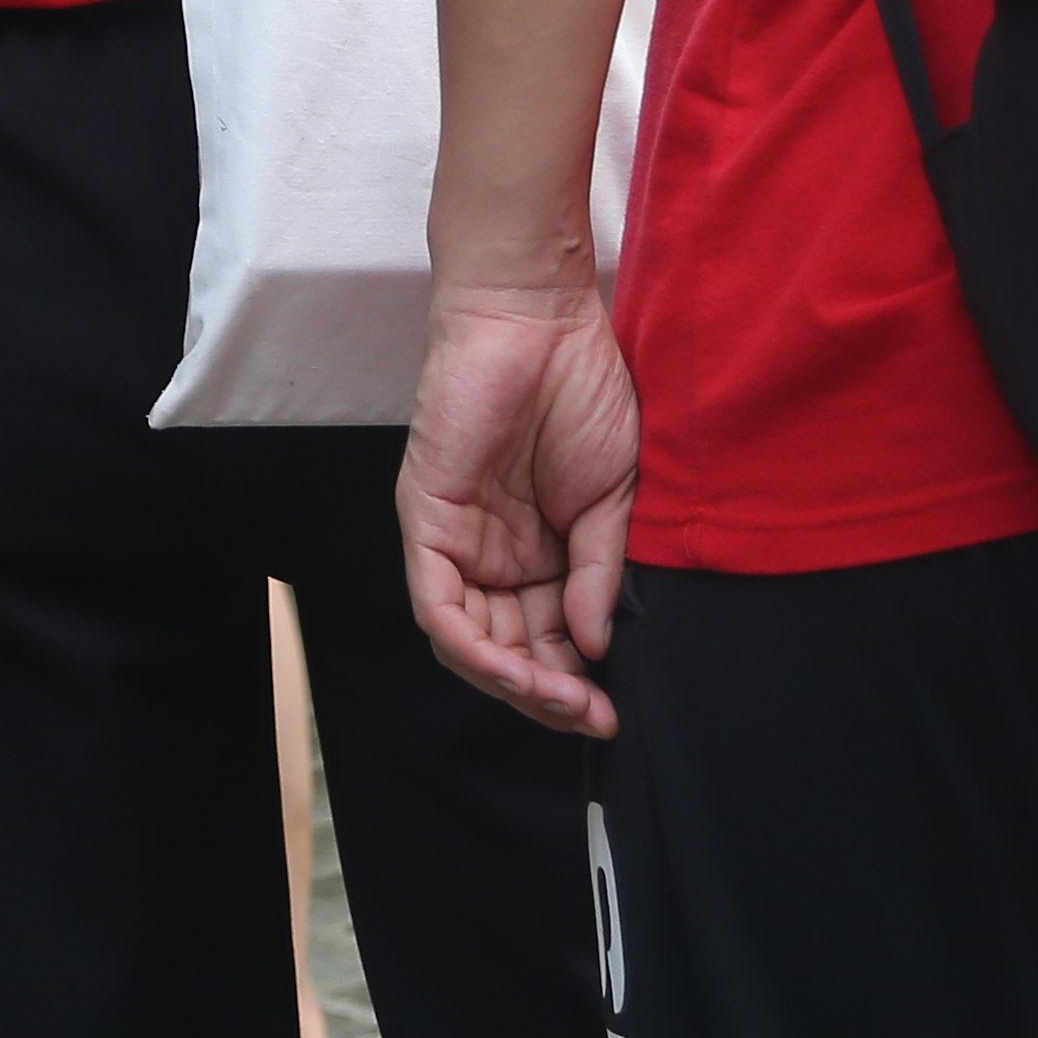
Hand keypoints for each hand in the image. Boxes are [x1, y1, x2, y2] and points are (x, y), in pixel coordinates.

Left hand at [398, 282, 638, 736]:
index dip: (575, 684)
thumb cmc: (582, 391)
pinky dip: (470, 644)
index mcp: (539, 554)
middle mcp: (492, 555)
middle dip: (547, 695)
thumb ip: (598, 574)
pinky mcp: (425, 518)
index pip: (545, 642)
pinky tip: (512, 669)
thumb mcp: (612, 500)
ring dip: (512, 682)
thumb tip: (596, 647)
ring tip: (563, 701)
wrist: (542, 319)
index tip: (613, 712)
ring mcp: (455, 539)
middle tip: (591, 718)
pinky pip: (436, 602)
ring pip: (468, 640)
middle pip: (505, 651)